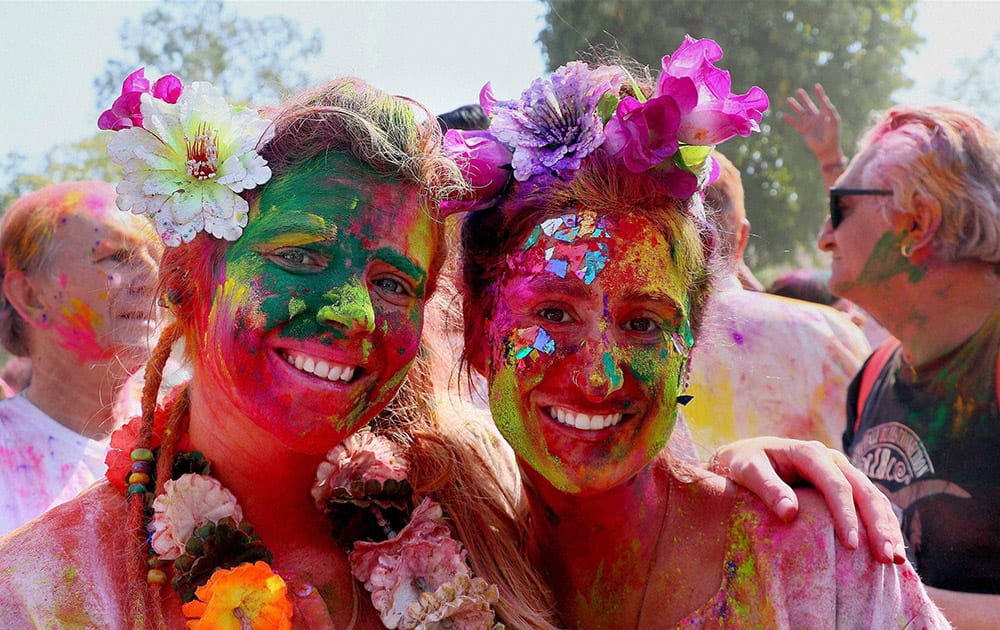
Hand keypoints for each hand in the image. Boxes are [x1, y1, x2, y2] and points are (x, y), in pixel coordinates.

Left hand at [711, 436, 905, 564]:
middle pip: (863, 490)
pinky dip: (882, 526)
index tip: (851, 545)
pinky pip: (869, 506)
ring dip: (887, 527)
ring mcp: (841, 473)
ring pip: (873, 497)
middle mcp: (831, 460)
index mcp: (808, 452)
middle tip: (887, 557)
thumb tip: (790, 512)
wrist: (742, 458)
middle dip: (878, 524)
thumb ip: (766, 487)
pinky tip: (889, 551)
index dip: (845, 513)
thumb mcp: (746, 470)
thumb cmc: (742, 464)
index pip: (835, 483)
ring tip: (895, 559)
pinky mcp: (844, 488)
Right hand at [782, 83, 845, 170]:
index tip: (816, 86)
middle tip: (799, 91)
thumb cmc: (833, 136)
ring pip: (801, 113)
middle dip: (804, 98)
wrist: (827, 149)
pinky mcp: (805, 130)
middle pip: (809, 105)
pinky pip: (796, 123)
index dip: (819, 94)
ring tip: (789, 99)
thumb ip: (830, 112)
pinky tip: (783, 115)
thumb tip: (826, 100)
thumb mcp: (834, 123)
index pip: (822, 101)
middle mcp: (817, 117)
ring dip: (795, 106)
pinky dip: (790, 120)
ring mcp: (810, 124)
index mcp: (826, 114)